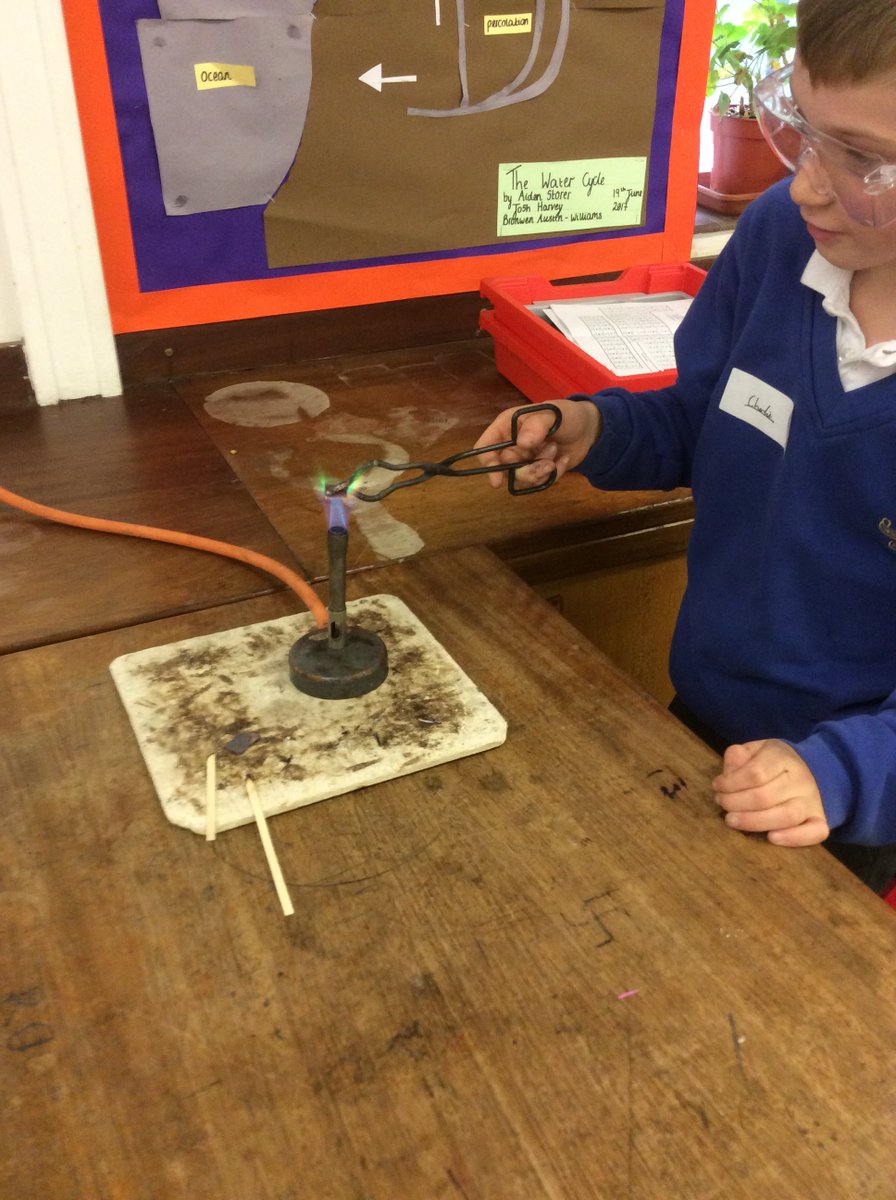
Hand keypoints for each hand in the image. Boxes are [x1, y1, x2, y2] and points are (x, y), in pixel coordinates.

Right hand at [474, 398, 600, 488]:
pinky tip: (563, 460)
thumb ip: (537, 425)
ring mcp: (523, 461)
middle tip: (547, 464)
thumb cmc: (567, 415)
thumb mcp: (554, 413)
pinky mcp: (537, 473)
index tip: (497, 480)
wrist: (588, 430)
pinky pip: (539, 483)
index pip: (485, 448)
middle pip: (504, 470)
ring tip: (556, 453)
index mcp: (506, 427)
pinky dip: (554, 474)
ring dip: (542, 471)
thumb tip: (522, 443)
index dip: (488, 464)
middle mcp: (511, 446)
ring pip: (521, 480)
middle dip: (527, 470)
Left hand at [712, 740, 829, 846]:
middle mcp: (801, 779)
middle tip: (721, 804)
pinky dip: (795, 838)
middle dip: (735, 803)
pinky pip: (815, 832)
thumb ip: (738, 757)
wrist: (811, 770)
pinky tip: (772, 838)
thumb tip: (728, 774)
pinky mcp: (820, 820)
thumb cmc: (772, 763)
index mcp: (782, 757)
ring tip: (732, 821)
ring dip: (754, 822)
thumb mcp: (754, 751)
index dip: (731, 783)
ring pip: (787, 816)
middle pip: (765, 796)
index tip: (717, 786)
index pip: (756, 772)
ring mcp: (812, 801)